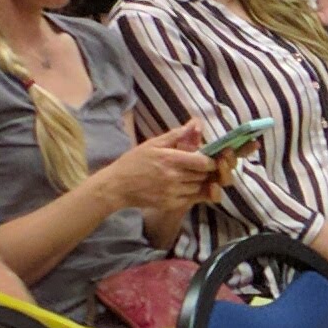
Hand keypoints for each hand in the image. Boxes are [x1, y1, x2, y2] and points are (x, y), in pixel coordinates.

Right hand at [104, 129, 224, 211]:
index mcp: (170, 159)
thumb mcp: (154, 143)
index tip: (207, 158)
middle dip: (205, 170)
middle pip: (203, 175)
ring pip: (198, 188)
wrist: (118, 186)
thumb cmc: (135, 161)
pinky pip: (190, 199)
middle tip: (197, 166)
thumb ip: (177, 134)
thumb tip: (196, 123)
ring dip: (198, 182)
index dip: (210, 161)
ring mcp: (172, 193)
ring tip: (187, 175)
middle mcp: (173, 177)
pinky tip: (181, 186)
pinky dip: (191, 193)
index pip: (203, 162)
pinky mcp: (170, 205)